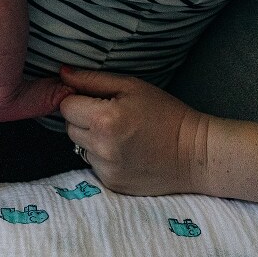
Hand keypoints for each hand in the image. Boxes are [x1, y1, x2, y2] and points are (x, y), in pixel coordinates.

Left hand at [59, 67, 207, 195]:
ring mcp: (105, 169)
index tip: (96, 99)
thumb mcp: (132, 86)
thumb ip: (92, 79)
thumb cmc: (166, 114)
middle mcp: (101, 147)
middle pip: (69, 127)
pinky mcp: (111, 184)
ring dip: (92, 139)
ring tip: (121, 135)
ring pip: (79, 147)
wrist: (196, 154)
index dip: (78, 100)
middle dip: (83, 119)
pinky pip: (93, 164)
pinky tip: (126, 152)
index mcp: (104, 119)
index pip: (65, 106)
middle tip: (111, 116)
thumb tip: (61, 73)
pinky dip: (103, 157)